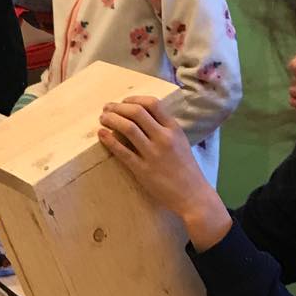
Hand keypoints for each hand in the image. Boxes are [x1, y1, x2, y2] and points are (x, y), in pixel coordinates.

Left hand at [97, 97, 229, 248]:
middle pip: (136, 112)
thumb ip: (164, 128)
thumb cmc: (185, 168)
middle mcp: (164, 138)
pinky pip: (122, 151)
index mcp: (174, 129)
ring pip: (128, 128)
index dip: (134, 99)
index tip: (123, 101)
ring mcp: (153, 154)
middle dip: (118, 107)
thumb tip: (140, 115)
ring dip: (111, 119)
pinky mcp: (143, 170)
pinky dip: (109, 140)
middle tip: (107, 108)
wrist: (193, 195)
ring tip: (103, 119)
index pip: (152, 104)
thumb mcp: (180, 141)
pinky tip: (102, 134)